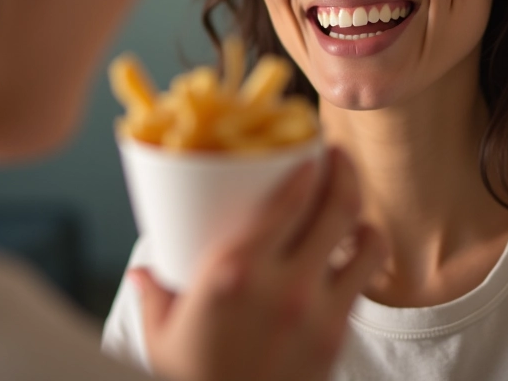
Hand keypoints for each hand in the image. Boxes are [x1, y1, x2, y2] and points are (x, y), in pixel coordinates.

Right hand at [129, 147, 384, 380]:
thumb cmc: (191, 376)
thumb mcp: (162, 332)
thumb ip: (154, 293)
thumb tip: (142, 271)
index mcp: (233, 270)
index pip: (288, 199)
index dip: (309, 166)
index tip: (310, 149)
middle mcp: (281, 284)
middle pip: (336, 207)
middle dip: (345, 171)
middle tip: (338, 157)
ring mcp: (316, 312)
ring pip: (365, 242)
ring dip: (363, 215)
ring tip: (352, 203)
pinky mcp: (336, 338)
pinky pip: (365, 281)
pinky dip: (365, 256)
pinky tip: (353, 249)